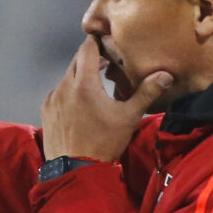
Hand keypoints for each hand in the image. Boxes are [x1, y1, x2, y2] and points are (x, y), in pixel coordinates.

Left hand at [41, 38, 172, 161]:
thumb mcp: (128, 117)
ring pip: (67, 78)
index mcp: (84, 83)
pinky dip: (69, 92)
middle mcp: (64, 86)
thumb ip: (146, 93)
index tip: (108, 41)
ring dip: (80, 77)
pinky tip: (80, 104)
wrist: (75, 170)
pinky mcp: (46, 111)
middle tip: (107, 61)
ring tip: (95, 85)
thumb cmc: (104, 142)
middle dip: (91, 58)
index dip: (97, 41)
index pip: (87, 48)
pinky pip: (58, 93)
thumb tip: (166, 75)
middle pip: (76, 61)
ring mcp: (52, 98)